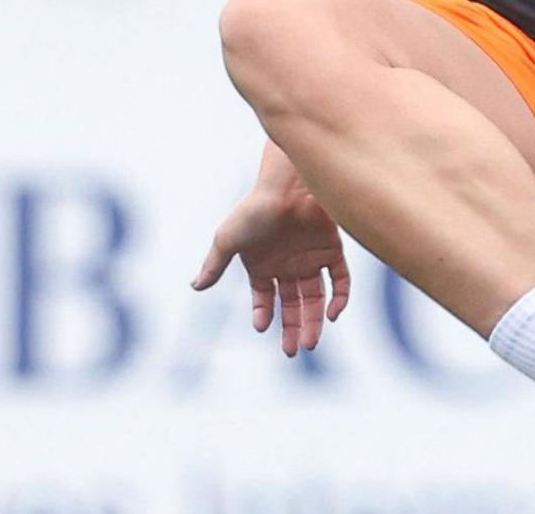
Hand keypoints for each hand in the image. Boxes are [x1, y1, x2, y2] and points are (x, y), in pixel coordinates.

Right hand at [190, 181, 352, 356]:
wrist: (288, 184)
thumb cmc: (255, 208)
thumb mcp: (227, 239)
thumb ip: (214, 264)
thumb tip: (195, 287)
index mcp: (263, 265)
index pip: (265, 298)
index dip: (264, 314)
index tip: (262, 328)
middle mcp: (288, 265)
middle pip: (293, 304)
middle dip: (293, 328)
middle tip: (294, 351)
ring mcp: (311, 258)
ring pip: (315, 298)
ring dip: (314, 321)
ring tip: (312, 343)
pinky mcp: (332, 249)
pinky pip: (340, 279)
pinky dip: (338, 298)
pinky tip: (331, 314)